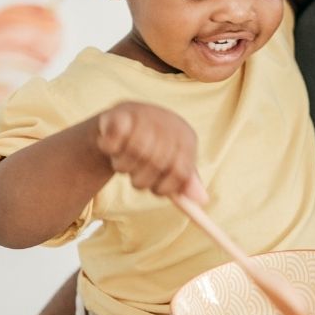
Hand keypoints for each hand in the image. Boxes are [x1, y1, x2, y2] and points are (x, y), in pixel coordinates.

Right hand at [95, 102, 209, 204]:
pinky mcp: (120, 113)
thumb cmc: (153, 148)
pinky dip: (111, 150)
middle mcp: (168, 123)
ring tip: (124, 160)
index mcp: (186, 137)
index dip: (165, 187)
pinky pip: (114, 142)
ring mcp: (145, 115)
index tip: (155, 188)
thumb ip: (185, 185)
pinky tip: (114, 146)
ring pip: (134, 152)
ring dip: (123, 166)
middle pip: (157, 163)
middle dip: (142, 179)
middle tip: (135, 176)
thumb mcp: (171, 166)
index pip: (181, 171)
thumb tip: (203, 201)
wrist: (124, 123)